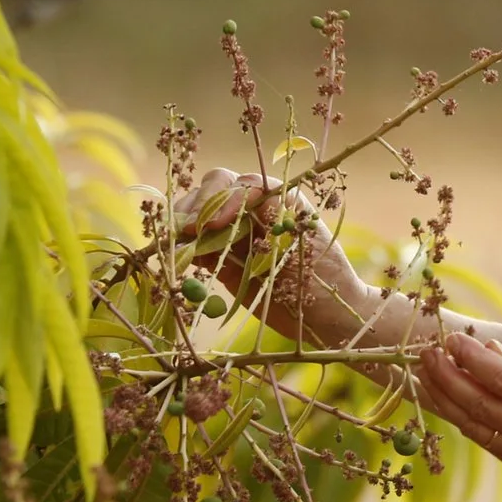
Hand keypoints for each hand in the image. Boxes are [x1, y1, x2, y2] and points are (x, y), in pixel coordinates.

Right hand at [171, 167, 370, 338]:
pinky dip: (183, 248)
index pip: (243, 184)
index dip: (223, 199)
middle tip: (189, 231)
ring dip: (184, 223)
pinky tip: (180, 257)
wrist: (324, 317)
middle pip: (215, 188)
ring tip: (177, 243)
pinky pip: (196, 245)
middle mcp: (254, 209)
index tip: (214, 224)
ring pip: (199, 213)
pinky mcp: (222, 258)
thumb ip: (274, 218)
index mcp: (278, 199)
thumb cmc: (324, 278)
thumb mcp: (305, 243)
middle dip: (199, 206)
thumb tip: (239, 200)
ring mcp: (235, 232)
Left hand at [417, 332, 501, 470]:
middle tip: (428, 354)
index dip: (473, 360)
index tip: (453, 340)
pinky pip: (483, 439)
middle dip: (448, 377)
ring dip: (445, 398)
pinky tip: (446, 396)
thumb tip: (482, 350)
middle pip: (482, 405)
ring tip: (427, 373)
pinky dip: (461, 416)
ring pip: (475, 426)